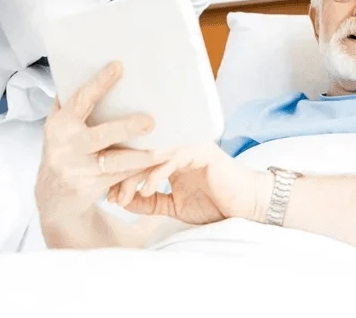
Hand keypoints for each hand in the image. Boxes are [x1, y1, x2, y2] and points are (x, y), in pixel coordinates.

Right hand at [35, 61, 175, 224]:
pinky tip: (162, 163)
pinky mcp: (92, 187)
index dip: (99, 83)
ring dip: (142, 158)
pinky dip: (142, 171)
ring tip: (166, 150)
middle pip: (99, 137)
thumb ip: (70, 101)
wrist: (53, 196)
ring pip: (115, 163)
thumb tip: (84, 66)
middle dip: (125, 129)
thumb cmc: (64, 147)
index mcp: (60, 124)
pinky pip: (122, 178)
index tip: (118, 66)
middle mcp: (68, 146)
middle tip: (150, 121)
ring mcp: (80, 169)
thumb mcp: (59, 124)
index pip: (80, 100)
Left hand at [109, 142, 269, 225]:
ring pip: (154, 156)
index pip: (140, 164)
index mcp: (171, 161)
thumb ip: (151, 202)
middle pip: (143, 157)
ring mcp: (189, 148)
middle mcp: (178, 150)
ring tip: (125, 195)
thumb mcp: (174, 207)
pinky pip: (173, 158)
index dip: (121, 179)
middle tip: (112, 197)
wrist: (247, 206)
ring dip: (136, 176)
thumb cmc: (216, 205)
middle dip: (123, 177)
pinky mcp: (201, 151)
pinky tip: (147, 189)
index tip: (108, 198)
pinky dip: (157, 173)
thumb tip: (122, 201)